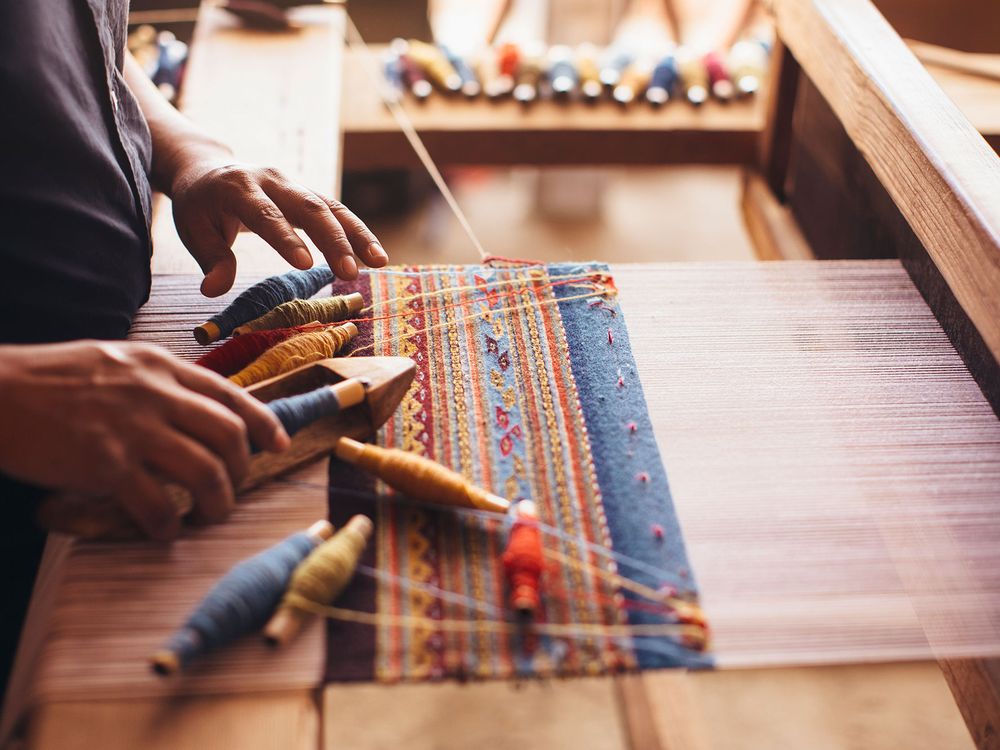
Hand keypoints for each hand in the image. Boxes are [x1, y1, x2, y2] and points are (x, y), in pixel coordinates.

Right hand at [0, 341, 289, 539]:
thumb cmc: (47, 380)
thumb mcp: (112, 362)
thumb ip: (154, 381)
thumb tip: (192, 408)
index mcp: (158, 366)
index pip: (229, 394)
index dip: (263, 422)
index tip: (278, 444)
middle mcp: (154, 393)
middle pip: (228, 434)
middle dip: (243, 468)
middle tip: (233, 488)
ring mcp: (132, 428)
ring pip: (205, 470)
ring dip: (217, 502)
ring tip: (209, 516)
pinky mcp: (105, 463)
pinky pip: (156, 503)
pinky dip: (168, 524)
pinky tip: (163, 531)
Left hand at [170, 161, 388, 296]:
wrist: (209, 169)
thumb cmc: (200, 205)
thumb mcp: (192, 230)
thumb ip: (210, 259)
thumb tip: (214, 291)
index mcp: (238, 187)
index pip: (266, 214)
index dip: (286, 238)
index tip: (305, 265)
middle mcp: (272, 180)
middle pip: (309, 207)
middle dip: (333, 241)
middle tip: (349, 273)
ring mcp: (293, 185)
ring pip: (331, 206)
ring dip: (357, 235)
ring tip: (379, 262)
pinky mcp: (307, 194)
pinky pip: (336, 211)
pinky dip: (357, 232)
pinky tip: (374, 255)